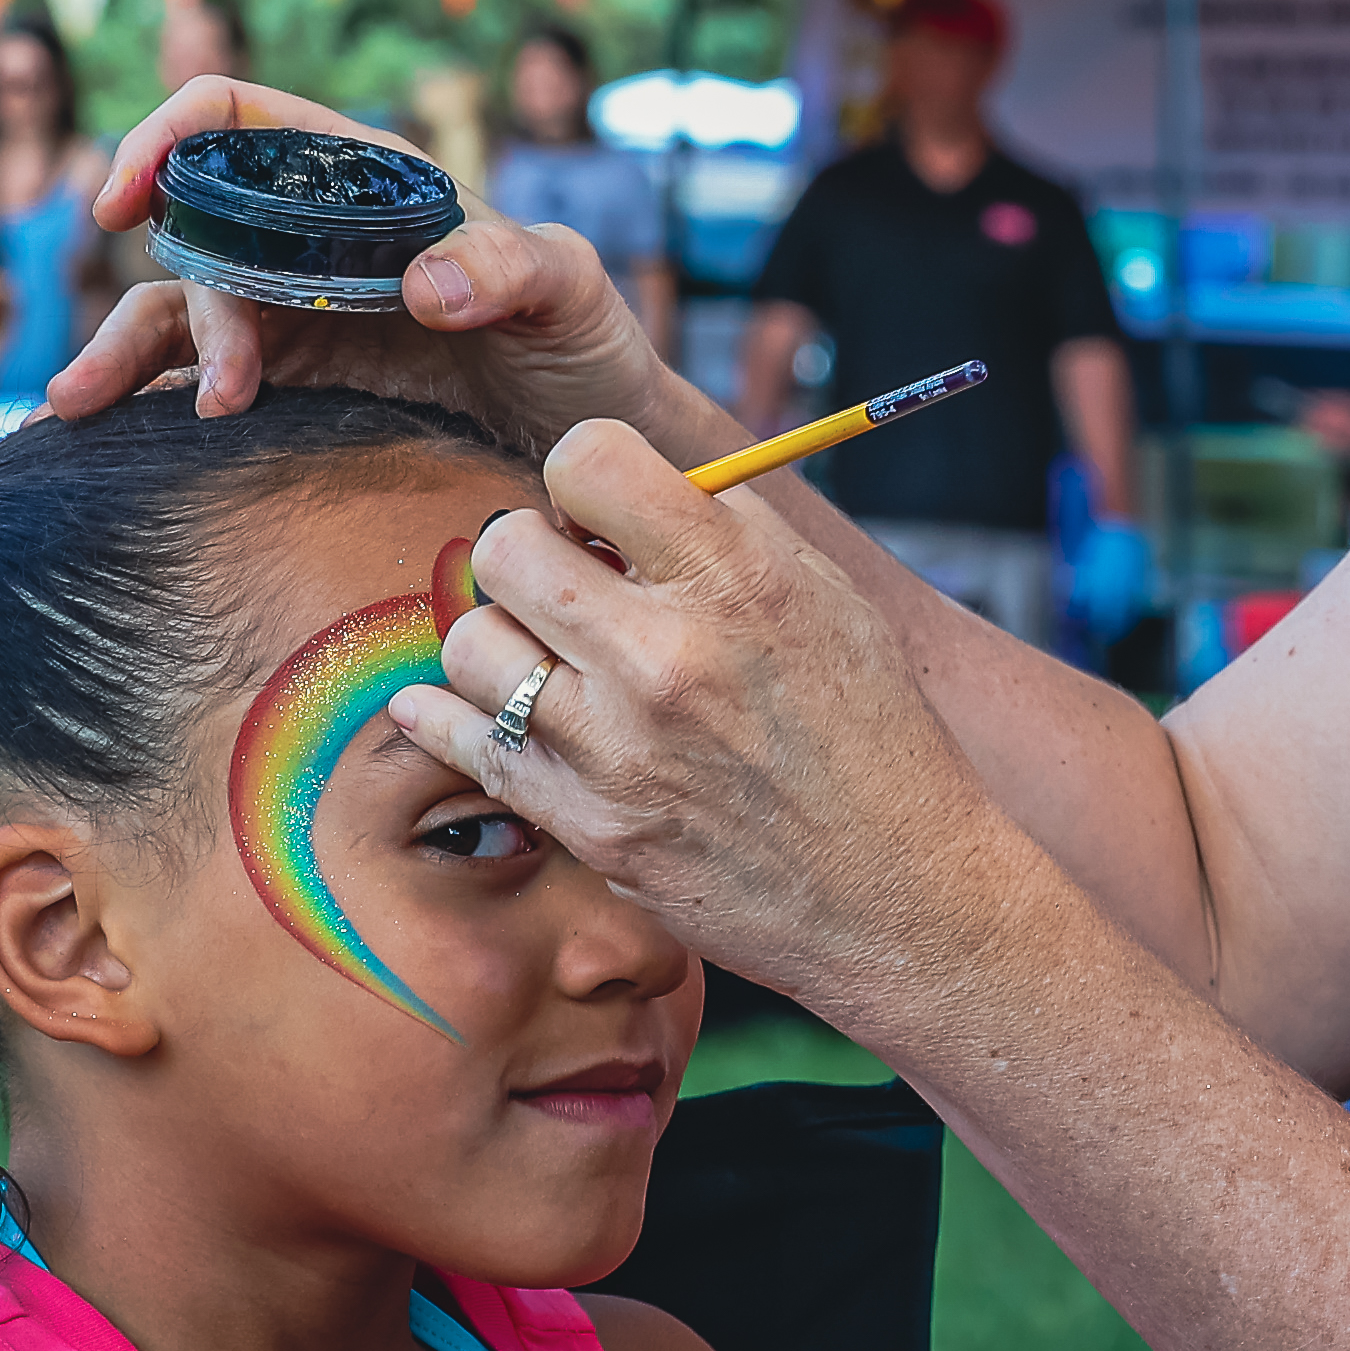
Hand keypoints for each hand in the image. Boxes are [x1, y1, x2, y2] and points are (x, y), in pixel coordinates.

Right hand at [48, 75, 664, 445]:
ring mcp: (291, 313)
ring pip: (177, 309)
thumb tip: (423, 287)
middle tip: (227, 395)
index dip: (167, 137)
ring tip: (87, 411)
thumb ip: (511, 268)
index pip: (235, 118)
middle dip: (183, 301)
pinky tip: (93, 438)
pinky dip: (143, 399)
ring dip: (130, 354)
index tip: (129, 200)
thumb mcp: (571, 287)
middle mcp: (310, 237)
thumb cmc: (586, 339)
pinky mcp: (289, 385)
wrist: (592, 438)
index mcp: (364, 180)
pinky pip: (193, 377)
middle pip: (194, 230)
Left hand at [384, 421, 1055, 1017]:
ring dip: (504, 643)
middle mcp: (667, 656)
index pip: (587, 458)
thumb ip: (721, 529)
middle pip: (506, 547)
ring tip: (556, 662)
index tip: (600, 514)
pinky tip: (470, 705)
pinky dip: (449, 716)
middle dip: (531, 554)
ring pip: (472, 644)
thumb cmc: (872, 738)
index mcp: (737, 578)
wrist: (900, 892)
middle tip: (568, 588)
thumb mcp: (825, 598)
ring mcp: (618, 748)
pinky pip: (463, 741)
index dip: (584, 476)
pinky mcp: (589, 825)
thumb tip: (613, 485)